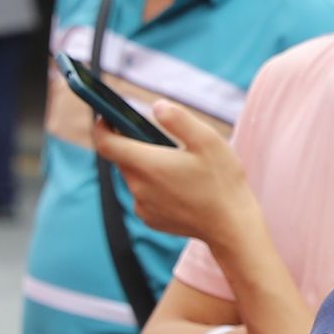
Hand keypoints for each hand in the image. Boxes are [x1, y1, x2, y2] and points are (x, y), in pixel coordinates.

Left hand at [91, 90, 252, 243]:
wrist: (231, 227)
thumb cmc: (222, 181)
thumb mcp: (207, 140)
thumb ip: (179, 119)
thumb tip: (156, 106)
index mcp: (147, 165)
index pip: (105, 144)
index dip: (101, 127)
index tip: (108, 117)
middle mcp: (138, 187)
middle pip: (122, 159)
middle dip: (133, 145)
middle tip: (161, 139)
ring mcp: (143, 206)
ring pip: (134, 177)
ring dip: (146, 167)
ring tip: (178, 165)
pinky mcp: (151, 219)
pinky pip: (143, 196)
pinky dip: (154, 187)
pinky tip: (180, 187)